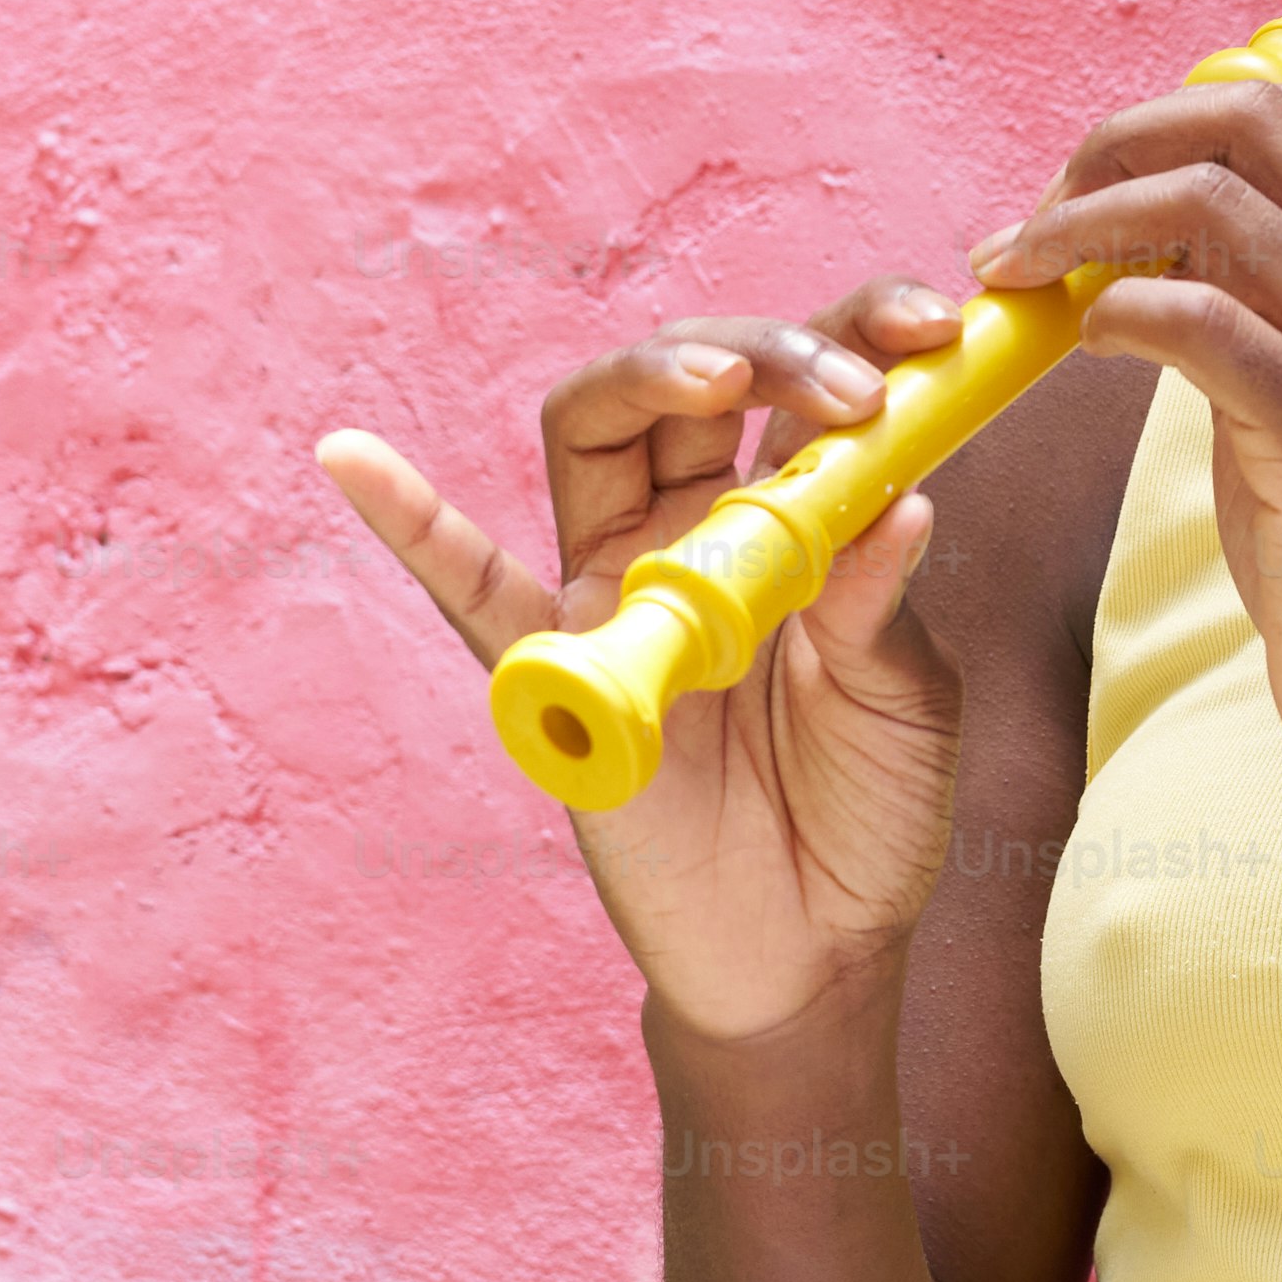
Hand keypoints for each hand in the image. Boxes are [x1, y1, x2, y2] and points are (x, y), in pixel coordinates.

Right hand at [317, 279, 975, 1049]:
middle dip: (767, 350)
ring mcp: (613, 591)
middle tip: (846, 386)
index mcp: (784, 522)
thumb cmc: (867, 812)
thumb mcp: (905, 699)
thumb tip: (900, 495)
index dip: (855, 336)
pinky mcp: (548, 669)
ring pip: (596, 436)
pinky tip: (351, 455)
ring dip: (649, 379)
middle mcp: (690, 532)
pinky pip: (464, 588)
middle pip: (689, 384)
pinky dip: (405, 519)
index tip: (929, 326)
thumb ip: (880, 603)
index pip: (797, 394)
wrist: (813, 954)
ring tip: (719, 380)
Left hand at [974, 82, 1281, 797]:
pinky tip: (1081, 346)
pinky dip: (1116, 313)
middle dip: (1117, 144)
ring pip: (1214, 208)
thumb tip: (1147, 226)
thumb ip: (1260, 301)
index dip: (1167, 118)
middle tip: (1032, 220)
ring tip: (1019, 278)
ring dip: (1084, 226)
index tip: (1082, 186)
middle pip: (1253, 120)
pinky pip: (1203, 324)